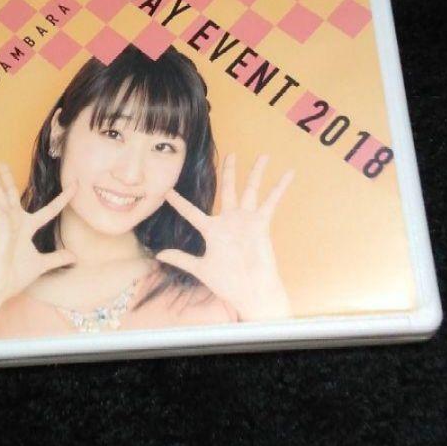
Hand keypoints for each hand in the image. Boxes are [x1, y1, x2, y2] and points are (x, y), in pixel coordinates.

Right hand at [0, 162, 77, 305]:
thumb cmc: (14, 277)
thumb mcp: (41, 264)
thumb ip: (56, 257)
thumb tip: (74, 256)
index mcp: (27, 228)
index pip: (49, 209)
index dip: (64, 197)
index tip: (76, 184)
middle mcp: (15, 222)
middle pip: (11, 194)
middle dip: (5, 178)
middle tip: (0, 162)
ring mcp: (5, 222)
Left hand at [157, 154, 293, 321]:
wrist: (250, 291)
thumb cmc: (227, 282)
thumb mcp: (200, 268)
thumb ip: (181, 258)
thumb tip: (158, 255)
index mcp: (212, 230)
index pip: (191, 212)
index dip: (179, 202)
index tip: (168, 191)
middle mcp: (229, 220)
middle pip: (227, 189)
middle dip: (229, 171)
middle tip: (230, 154)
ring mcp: (246, 220)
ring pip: (250, 189)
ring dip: (256, 172)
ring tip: (263, 155)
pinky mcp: (260, 223)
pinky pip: (271, 201)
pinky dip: (280, 188)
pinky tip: (288, 173)